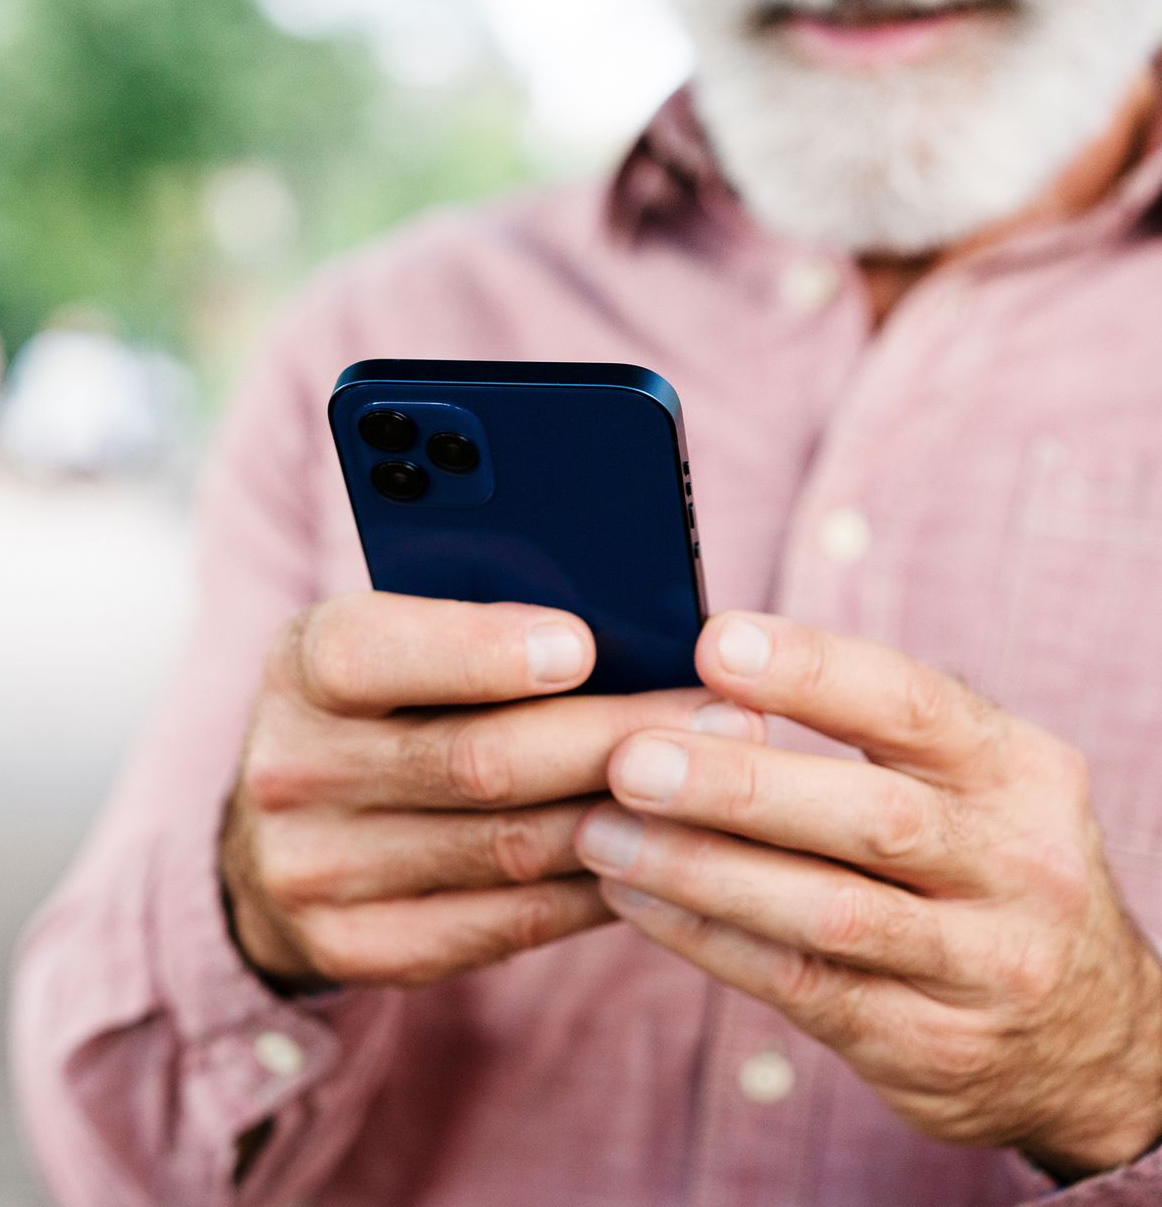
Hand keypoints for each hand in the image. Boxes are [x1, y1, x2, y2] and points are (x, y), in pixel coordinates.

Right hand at [221, 592, 751, 992]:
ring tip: (720, 787)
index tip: (584, 644)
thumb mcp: (392, 641)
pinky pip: (511, 921)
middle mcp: (290, 771)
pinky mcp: (357, 948)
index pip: (372, 652)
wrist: (279, 839)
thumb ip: (475, 626)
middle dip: (614, 737)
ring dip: (630, 818)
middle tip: (726, 720)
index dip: (478, 650)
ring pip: (509, 848)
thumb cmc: (380, 708)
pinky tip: (661, 854)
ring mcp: (315, 871)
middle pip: (475, 761)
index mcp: (298, 668)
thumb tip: (632, 630)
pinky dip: (597, 888)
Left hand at [575, 611, 1161, 1179]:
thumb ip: (862, 731)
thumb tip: (704, 671)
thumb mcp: (964, 785)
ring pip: (828, 914)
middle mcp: (1017, 866)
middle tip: (629, 759)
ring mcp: (983, 966)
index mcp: (1018, 772)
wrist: (1087, 1041)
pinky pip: (801, 987)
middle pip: (872, 817)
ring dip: (700, 872)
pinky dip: (706, 940)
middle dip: (739, 785)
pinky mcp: (930, 1047)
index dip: (813, 671)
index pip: (916, 706)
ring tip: (601, 834)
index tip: (712, 642)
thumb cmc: (975, 870)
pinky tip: (635, 899)